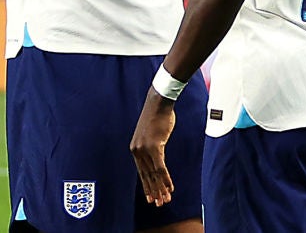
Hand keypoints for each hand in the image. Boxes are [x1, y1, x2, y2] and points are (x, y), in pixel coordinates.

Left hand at [130, 90, 176, 206]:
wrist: (158, 102)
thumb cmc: (157, 116)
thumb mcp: (152, 134)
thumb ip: (153, 147)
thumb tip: (158, 156)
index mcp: (135, 149)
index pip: (142, 172)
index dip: (147, 186)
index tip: (151, 197)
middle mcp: (137, 151)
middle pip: (147, 176)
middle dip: (154, 191)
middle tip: (159, 204)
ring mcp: (145, 150)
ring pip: (154, 174)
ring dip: (161, 188)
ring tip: (165, 200)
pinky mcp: (154, 147)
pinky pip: (161, 168)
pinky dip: (166, 179)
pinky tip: (170, 188)